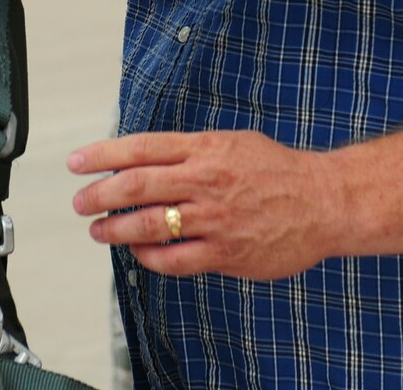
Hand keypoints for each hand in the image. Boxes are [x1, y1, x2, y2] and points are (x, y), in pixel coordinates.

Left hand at [69, 130, 342, 279]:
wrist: (325, 201)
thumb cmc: (278, 170)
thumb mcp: (233, 142)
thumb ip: (191, 151)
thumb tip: (147, 157)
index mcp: (206, 148)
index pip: (141, 148)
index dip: (102, 155)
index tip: (77, 163)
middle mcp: (205, 180)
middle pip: (136, 186)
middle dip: (98, 195)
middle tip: (80, 202)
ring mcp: (214, 218)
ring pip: (148, 225)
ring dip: (115, 229)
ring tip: (100, 230)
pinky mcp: (225, 252)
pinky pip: (174, 259)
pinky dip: (149, 256)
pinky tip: (139, 252)